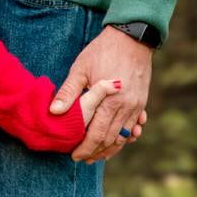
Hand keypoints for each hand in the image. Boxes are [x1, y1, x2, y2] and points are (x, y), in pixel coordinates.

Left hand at [51, 26, 153, 164]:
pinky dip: (125, 138)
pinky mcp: (142, 102)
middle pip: (110, 139)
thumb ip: (68, 93)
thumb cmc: (102, 51)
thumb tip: (54, 112)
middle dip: (96, 152)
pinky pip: (134, 127)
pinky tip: (117, 143)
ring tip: (98, 156)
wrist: (132, 37)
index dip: (85, 148)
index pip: (96, 134)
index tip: (74, 156)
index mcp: (110, 101)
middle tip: (83, 159)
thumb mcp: (80, 69)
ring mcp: (137, 106)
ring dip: (111, 149)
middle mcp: (126, 107)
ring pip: (124, 136)